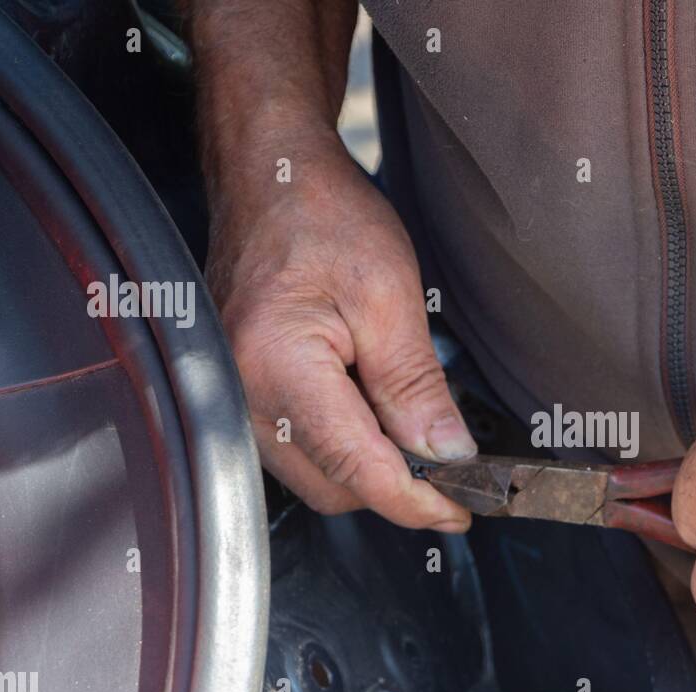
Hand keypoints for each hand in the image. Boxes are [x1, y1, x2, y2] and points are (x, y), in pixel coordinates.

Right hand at [205, 131, 473, 528]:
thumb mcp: (389, 296)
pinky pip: (298, 447)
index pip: (356, 468)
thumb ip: (416, 386)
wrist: (268, 177)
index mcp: (278, 367)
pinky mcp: (242, 395)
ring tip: (414, 424)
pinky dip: (345, 444)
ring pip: (315, 474)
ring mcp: (236, 399)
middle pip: (332, 486)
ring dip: (370, 467)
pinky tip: (377, 409)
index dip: (415, 502)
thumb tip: (446, 454)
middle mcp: (241, 395)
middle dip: (395, 486)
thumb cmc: (321, 216)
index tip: (459, 511)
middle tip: (453, 465)